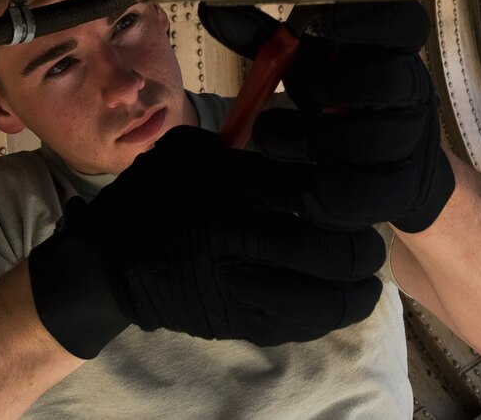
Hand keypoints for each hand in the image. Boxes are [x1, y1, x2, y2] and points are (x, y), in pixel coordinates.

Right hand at [29, 126, 384, 358]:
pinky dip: (327, 317)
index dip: (342, 192)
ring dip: (355, 291)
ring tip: (368, 280)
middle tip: (371, 242)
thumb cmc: (154, 194)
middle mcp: (232, 239)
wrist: (109, 262)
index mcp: (223, 189)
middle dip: (360, 247)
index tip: (355, 189)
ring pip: (319, 299)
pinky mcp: (232, 323)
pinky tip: (341, 302)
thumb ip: (244, 152)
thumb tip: (303, 157)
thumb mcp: (190, 151)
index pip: (307, 191)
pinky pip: (294, 327)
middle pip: (325, 249)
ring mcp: (234, 288)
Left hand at [198, 1, 454, 232]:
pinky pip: (356, 194)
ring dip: (307, 140)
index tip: (327, 19)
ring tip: (267, 136)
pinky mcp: (400, 190)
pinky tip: (276, 183)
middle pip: (389, 79)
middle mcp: (411, 92)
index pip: (403, 24)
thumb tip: (214, 13)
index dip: (372, 20)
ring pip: (370, 141)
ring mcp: (411, 143)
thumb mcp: (309, 67)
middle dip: (327, 83)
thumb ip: (269, 43)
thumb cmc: (336, 105)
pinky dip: (306, 189)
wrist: (385, 169)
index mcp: (392, 51)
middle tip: (289, 86)